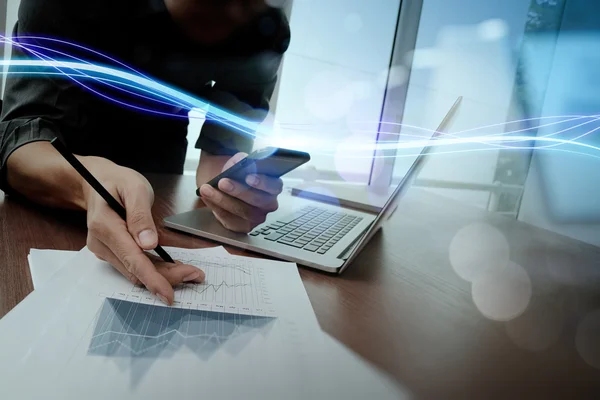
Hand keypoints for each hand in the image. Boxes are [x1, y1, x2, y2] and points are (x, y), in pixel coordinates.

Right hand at [82, 157, 204, 304]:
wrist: (96, 181)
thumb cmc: (117, 182)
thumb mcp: (135, 188)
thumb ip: (141, 215)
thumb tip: (148, 244)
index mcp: (104, 226)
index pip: (132, 259)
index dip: (153, 279)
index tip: (170, 294)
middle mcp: (100, 243)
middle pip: (136, 270)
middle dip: (166, 277)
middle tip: (196, 275)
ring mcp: (104, 250)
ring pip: (136, 272)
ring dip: (163, 275)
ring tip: (190, 272)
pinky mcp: (111, 252)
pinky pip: (134, 266)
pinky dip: (155, 269)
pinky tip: (174, 266)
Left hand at [199, 152, 282, 232]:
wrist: (222, 187)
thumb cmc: (235, 176)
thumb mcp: (237, 164)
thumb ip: (239, 161)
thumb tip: (239, 161)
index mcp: (273, 186)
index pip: (275, 186)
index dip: (263, 182)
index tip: (248, 177)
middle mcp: (268, 204)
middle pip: (258, 200)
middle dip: (239, 191)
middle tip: (223, 182)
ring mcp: (257, 217)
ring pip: (244, 211)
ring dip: (223, 200)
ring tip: (207, 189)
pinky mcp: (243, 227)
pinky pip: (231, 221)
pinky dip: (217, 208)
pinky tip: (207, 198)